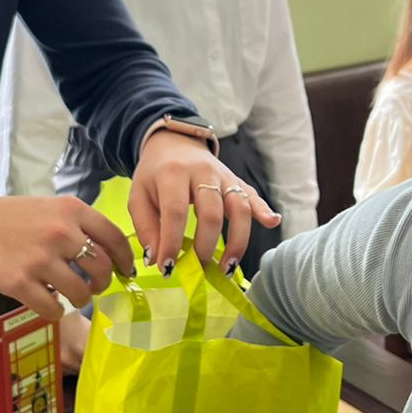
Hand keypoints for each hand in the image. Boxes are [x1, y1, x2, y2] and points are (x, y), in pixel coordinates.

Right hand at [0, 196, 134, 320]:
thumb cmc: (18, 219)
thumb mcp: (54, 209)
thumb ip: (81, 227)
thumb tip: (113, 255)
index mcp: (71, 211)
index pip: (113, 237)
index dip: (125, 258)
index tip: (125, 270)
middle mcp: (60, 233)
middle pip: (101, 268)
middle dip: (102, 283)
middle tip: (95, 286)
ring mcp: (40, 259)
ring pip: (80, 292)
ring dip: (81, 298)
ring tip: (72, 295)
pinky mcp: (21, 283)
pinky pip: (53, 309)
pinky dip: (56, 311)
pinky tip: (50, 304)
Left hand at [129, 132, 280, 274]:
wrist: (175, 143)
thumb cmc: (155, 175)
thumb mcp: (139, 196)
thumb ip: (145, 228)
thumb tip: (155, 260)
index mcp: (173, 173)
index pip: (175, 211)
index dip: (172, 242)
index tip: (167, 268)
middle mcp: (203, 172)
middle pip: (211, 212)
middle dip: (205, 246)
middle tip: (197, 269)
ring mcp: (224, 175)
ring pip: (238, 207)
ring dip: (237, 241)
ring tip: (227, 266)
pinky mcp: (237, 181)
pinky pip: (253, 195)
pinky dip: (264, 210)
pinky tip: (272, 222)